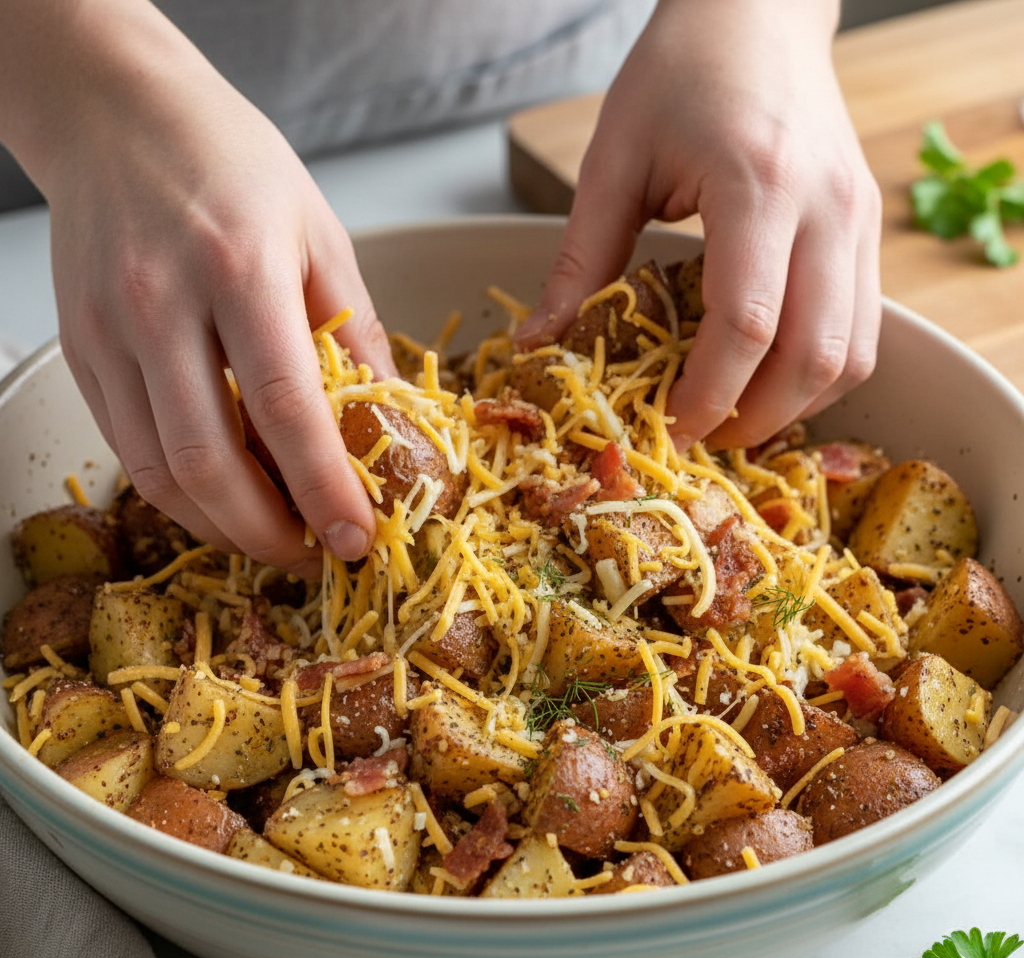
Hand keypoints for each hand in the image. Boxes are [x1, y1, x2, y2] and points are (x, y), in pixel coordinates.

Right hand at [4, 1, 396, 574]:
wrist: (117, 113)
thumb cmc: (231, 162)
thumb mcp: (320, 234)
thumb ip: (357, 332)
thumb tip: (392, 419)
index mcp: (240, 268)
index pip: (285, 408)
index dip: (323, 489)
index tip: (355, 539)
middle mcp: (161, 304)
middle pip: (208, 461)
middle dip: (266, 534)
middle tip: (313, 557)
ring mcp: (108, 331)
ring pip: (159, 471)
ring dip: (221, 527)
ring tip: (273, 538)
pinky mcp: (80, 350)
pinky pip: (128, 448)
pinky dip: (179, 493)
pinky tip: (222, 501)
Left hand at [516, 0, 881, 450]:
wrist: (757, 12)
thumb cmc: (680, 72)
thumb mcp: (613, 160)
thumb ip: (581, 260)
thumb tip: (540, 343)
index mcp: (757, 183)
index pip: (747, 324)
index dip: (707, 396)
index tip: (665, 430)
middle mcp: (826, 206)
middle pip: (812, 355)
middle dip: (753, 418)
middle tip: (697, 438)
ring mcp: (860, 218)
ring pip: (852, 353)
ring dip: (794, 406)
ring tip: (732, 417)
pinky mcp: (869, 228)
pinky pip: (865, 329)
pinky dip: (820, 373)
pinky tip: (771, 379)